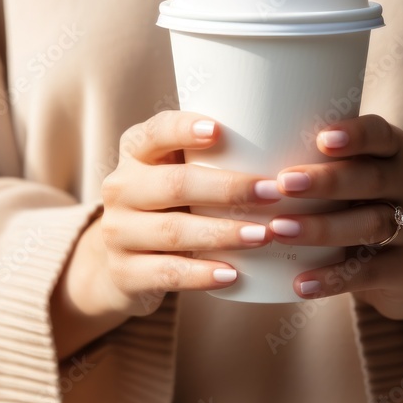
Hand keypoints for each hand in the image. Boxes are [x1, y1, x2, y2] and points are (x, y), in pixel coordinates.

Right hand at [94, 110, 281, 316]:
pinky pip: (166, 272)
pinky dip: (202, 274)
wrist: (123, 266)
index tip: (219, 130)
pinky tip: (233, 273)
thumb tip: (284, 144)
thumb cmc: (170, 208)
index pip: (156, 132)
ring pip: (173, 231)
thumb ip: (212, 160)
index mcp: (136, 152)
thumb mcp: (178, 176)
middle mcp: (121, 187)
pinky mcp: (124, 272)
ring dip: (223, 233)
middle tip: (273, 193)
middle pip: (174, 184)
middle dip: (228, 189)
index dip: (184, 129)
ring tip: (263, 235)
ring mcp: (118, 231)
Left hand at [265, 114, 402, 354]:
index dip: (355, 134)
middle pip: (373, 178)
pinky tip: (300, 282)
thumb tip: (223, 142)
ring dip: (323, 227)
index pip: (381, 134)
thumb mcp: (344, 179)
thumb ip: (306, 159)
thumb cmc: (353, 207)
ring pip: (372, 224)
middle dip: (327, 180)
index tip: (320, 138)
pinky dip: (334, 278)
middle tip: (282, 183)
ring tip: (279, 230)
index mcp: (392, 153)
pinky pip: (371, 273)